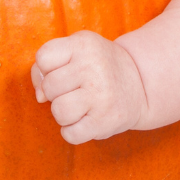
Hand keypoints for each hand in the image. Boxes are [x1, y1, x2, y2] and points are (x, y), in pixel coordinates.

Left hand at [30, 31, 149, 143]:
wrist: (140, 85)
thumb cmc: (97, 67)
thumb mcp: (76, 51)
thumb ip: (46, 65)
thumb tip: (39, 96)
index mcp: (84, 44)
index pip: (43, 57)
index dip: (47, 68)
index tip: (65, 70)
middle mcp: (93, 67)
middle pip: (49, 87)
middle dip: (56, 92)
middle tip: (76, 89)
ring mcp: (101, 95)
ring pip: (58, 111)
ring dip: (64, 113)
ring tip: (80, 106)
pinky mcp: (105, 121)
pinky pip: (70, 134)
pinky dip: (73, 131)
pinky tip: (86, 120)